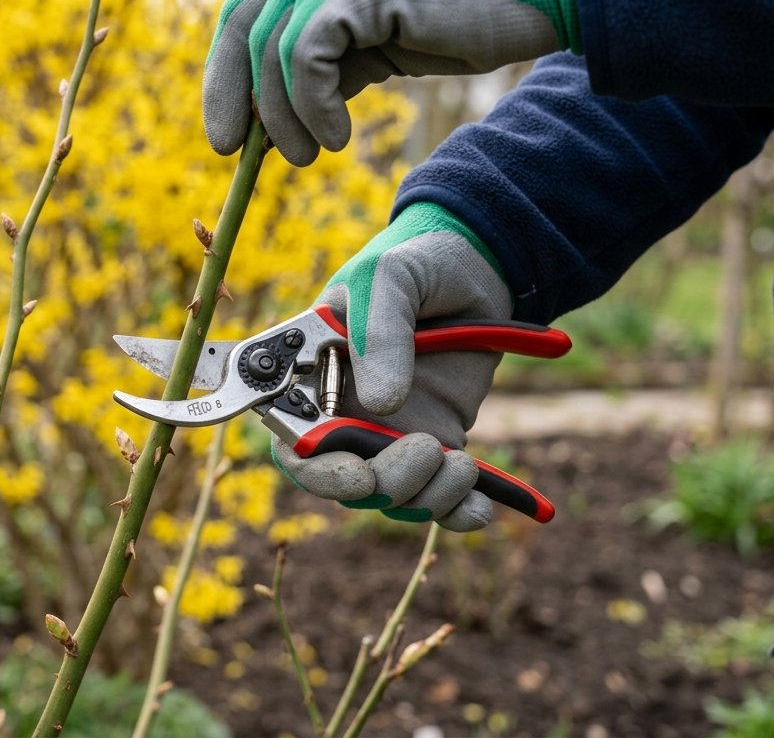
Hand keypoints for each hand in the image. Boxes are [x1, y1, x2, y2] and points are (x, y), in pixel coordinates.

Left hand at [204, 0, 578, 164]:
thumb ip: (326, 67)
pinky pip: (307, 56)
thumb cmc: (460, 24)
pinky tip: (338, 136)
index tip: (227, 134)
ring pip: (273, 51)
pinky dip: (312, 105)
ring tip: (311, 154)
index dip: (224, 76)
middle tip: (238, 154)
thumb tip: (268, 121)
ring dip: (284, 118)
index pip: (244, 15)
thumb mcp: (376, 48)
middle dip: (233, 98)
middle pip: (245, 28)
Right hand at [271, 202, 511, 530]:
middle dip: (383, 485)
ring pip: (391, 497)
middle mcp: (342, 414)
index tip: (360, 476)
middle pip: (343, 482)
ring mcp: (388, 433)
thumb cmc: (415, 263)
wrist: (477, 268)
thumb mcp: (391, 279)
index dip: (317, 472)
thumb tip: (381, 404)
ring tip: (462, 464)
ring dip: (425, 495)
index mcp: (310, 377)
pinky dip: (457, 510)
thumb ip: (380, 334)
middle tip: (427, 453)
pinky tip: (480, 505)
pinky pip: (437, 497)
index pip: (293, 443)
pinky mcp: (434, 442)